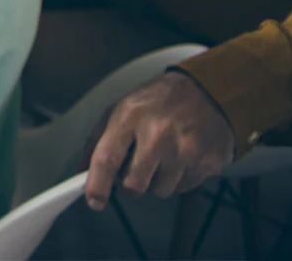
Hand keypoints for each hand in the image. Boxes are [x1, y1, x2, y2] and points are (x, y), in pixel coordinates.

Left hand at [83, 70, 235, 209]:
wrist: (206, 90)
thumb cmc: (156, 102)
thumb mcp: (121, 108)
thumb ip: (99, 139)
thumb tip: (82, 171)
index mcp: (129, 117)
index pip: (107, 158)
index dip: (98, 185)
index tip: (95, 201)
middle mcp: (157, 134)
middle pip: (134, 185)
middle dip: (131, 185)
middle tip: (137, 171)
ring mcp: (185, 149)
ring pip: (161, 191)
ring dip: (158, 181)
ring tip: (164, 158)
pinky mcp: (208, 161)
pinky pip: (185, 187)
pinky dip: (180, 178)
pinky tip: (183, 157)